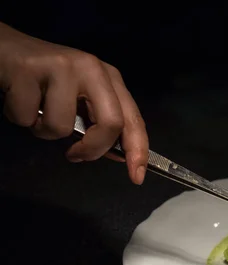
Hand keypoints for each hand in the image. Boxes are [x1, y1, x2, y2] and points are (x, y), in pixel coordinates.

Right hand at [0, 22, 148, 184]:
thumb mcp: (80, 98)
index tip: (137, 177)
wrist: (4, 48)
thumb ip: (99, 123)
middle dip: (93, 149)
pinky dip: (19, 117)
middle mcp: (92, 69)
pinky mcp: (29, 69)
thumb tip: (118, 155)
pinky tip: (18, 98)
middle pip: (110, 123)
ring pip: (61, 126)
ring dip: (43, 129)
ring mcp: (62, 67)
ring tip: (35, 111)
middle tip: (75, 155)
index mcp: (109, 78)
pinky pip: (27, 117)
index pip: (133, 120)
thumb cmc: (44, 79)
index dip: (138, 151)